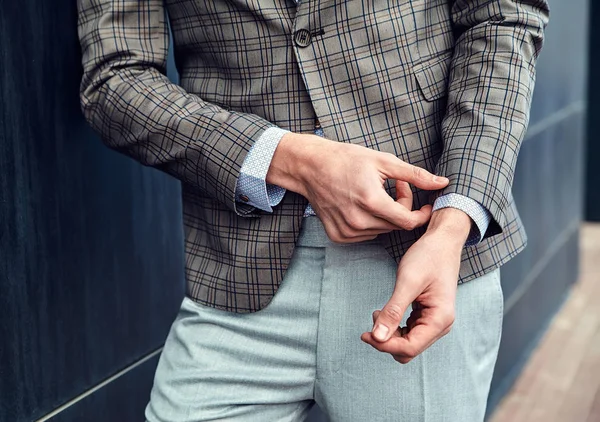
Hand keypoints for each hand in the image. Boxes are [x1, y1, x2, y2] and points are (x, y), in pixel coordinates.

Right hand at [266, 133, 448, 242]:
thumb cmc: (347, 160)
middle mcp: (358, 220)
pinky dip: (370, 224)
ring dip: (386, 216)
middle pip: (395, 226)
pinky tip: (362, 206)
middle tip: (396, 188)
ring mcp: (346, 230)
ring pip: (381, 232)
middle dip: (402, 209)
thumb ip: (415, 175)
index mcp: (371, 201)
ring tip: (377, 195)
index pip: (408, 221)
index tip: (425, 205)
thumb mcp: (383, 161)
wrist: (311, 167)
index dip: (421, 214)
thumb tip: (442, 183)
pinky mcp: (338, 236)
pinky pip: (365, 236)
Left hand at [360, 208, 470, 362]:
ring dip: (390, 334)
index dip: (384, 345)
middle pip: (408, 350)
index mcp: (440, 319)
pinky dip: (395, 326)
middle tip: (370, 322)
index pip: (409, 347)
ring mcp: (436, 321)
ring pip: (408, 343)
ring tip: (378, 313)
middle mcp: (441, 325)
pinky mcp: (428, 316)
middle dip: (387, 341)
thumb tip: (377, 337)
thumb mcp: (407, 282)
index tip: (365, 334)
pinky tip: (385, 312)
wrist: (442, 241)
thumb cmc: (428, 257)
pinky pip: (409, 331)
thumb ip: (393, 311)